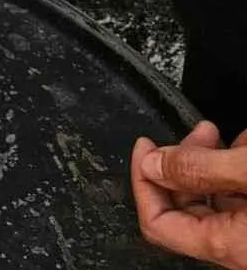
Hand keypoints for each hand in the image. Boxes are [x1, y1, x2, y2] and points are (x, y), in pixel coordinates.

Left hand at [131, 120, 246, 268]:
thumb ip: (200, 169)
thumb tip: (152, 165)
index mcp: (229, 244)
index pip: (157, 223)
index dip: (144, 181)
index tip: (144, 147)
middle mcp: (241, 247)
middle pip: (187, 205)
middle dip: (186, 161)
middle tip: (199, 133)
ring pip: (218, 198)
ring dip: (217, 162)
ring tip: (230, 138)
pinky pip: (242, 198)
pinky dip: (238, 170)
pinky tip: (246, 148)